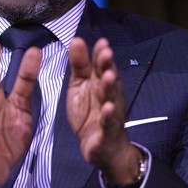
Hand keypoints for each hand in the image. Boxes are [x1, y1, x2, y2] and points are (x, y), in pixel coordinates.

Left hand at [67, 37, 142, 184]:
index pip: (101, 65)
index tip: (101, 42)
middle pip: (108, 78)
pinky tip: (108, 108)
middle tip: (106, 52)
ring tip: (108, 76)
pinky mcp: (107, 131)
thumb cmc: (91, 113)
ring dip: (110, 87)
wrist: (101, 146)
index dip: (101, 54)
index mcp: (99, 83)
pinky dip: (108, 115)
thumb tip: (77, 40)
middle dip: (107, 65)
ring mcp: (110, 112)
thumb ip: (79, 64)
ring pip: (111, 98)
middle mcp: (108, 95)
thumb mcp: (80, 85)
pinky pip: (108, 122)